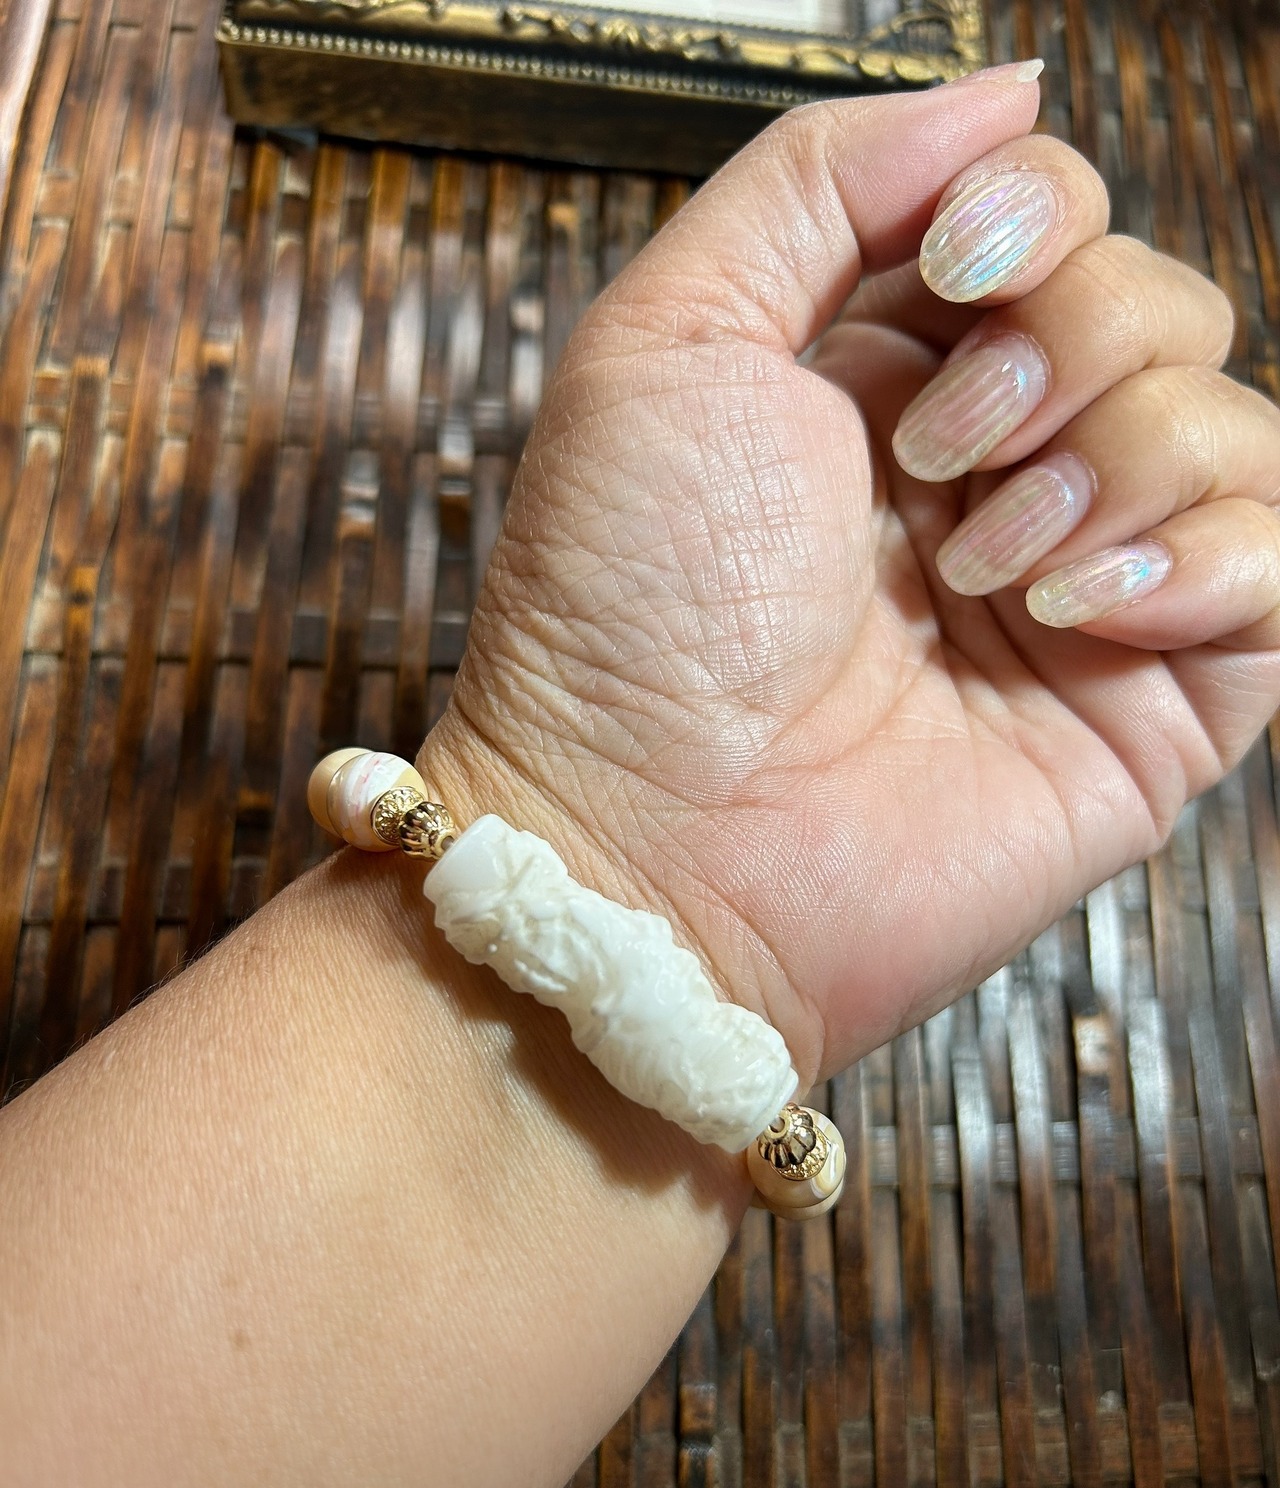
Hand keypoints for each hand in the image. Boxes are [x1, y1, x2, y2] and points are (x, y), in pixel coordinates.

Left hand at [422, 70, 1279, 1091]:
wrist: (654, 846)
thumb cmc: (626, 618)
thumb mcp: (669, 340)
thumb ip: (821, 181)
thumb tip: (1008, 94)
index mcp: (887, 379)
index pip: (1052, 221)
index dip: (1036, 213)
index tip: (957, 271)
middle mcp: (995, 472)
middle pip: (1156, 302)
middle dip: (1065, 346)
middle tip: (940, 460)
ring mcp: (1078, 586)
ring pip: (1224, 421)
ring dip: (1112, 462)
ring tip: (981, 570)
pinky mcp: (1152, 699)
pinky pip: (1278, 558)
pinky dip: (1204, 554)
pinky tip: (1078, 605)